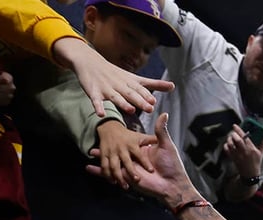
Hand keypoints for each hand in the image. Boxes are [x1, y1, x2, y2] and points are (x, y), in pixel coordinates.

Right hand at [52, 37, 174, 116]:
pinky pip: (96, 101)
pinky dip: (98, 107)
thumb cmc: (115, 73)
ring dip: (122, 103)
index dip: (146, 95)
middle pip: (130, 94)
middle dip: (139, 101)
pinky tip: (101, 114)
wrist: (89, 62)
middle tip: (149, 108)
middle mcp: (119, 85)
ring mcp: (106, 88)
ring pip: (115, 97)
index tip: (154, 102)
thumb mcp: (135, 78)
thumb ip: (154, 84)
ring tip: (130, 110)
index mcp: (130, 82)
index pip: (139, 89)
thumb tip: (173, 86)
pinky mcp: (94, 92)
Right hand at [87, 113, 198, 206]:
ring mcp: (128, 170)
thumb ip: (161, 130)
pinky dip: (99, 171)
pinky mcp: (126, 179)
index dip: (119, 137)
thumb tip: (164, 113)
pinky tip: (88, 168)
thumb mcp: (165, 144)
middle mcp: (133, 160)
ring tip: (90, 152)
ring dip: (100, 157)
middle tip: (97, 137)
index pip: (128, 144)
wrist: (171, 184)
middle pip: (117, 153)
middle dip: (106, 147)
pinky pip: (109, 174)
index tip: (111, 130)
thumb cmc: (171, 164)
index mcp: (141, 151)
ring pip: (110, 163)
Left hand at [223, 124, 262, 178]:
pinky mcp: (233, 158)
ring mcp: (237, 155)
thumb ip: (262, 143)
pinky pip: (227, 150)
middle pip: (237, 140)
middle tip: (233, 133)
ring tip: (230, 138)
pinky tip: (228, 145)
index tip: (235, 126)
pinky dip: (226, 146)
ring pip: (230, 144)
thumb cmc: (256, 163)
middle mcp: (244, 151)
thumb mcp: (261, 153)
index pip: (244, 137)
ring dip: (229, 139)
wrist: (250, 174)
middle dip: (233, 134)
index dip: (239, 130)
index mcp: (251, 149)